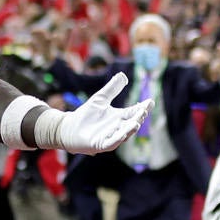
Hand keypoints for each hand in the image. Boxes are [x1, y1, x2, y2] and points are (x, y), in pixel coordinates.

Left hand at [38, 72, 152, 154]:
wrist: (69, 128)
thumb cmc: (86, 115)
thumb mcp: (100, 99)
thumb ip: (112, 88)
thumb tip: (122, 75)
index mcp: (119, 117)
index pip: (134, 112)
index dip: (142, 107)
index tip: (150, 101)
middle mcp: (117, 128)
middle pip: (131, 123)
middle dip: (138, 118)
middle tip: (144, 110)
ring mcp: (110, 137)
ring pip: (124, 134)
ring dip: (130, 129)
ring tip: (136, 122)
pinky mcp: (100, 144)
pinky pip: (111, 143)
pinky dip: (117, 139)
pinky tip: (122, 134)